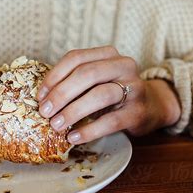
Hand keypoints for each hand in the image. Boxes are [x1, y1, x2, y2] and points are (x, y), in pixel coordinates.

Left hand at [36, 46, 180, 143]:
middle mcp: (123, 65)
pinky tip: (74, 137)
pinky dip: (89, 130)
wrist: (152, 107)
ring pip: (100, 95)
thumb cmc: (114, 94)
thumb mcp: (96, 81)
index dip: (54, 76)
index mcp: (108, 54)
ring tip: (56, 125)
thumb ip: (74, 83)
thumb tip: (42, 99)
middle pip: (87, 74)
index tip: (40, 96)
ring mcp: (134, 88)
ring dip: (73, 111)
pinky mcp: (138, 112)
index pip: (76, 58)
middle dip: (61, 94)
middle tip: (44, 112)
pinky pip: (111, 121)